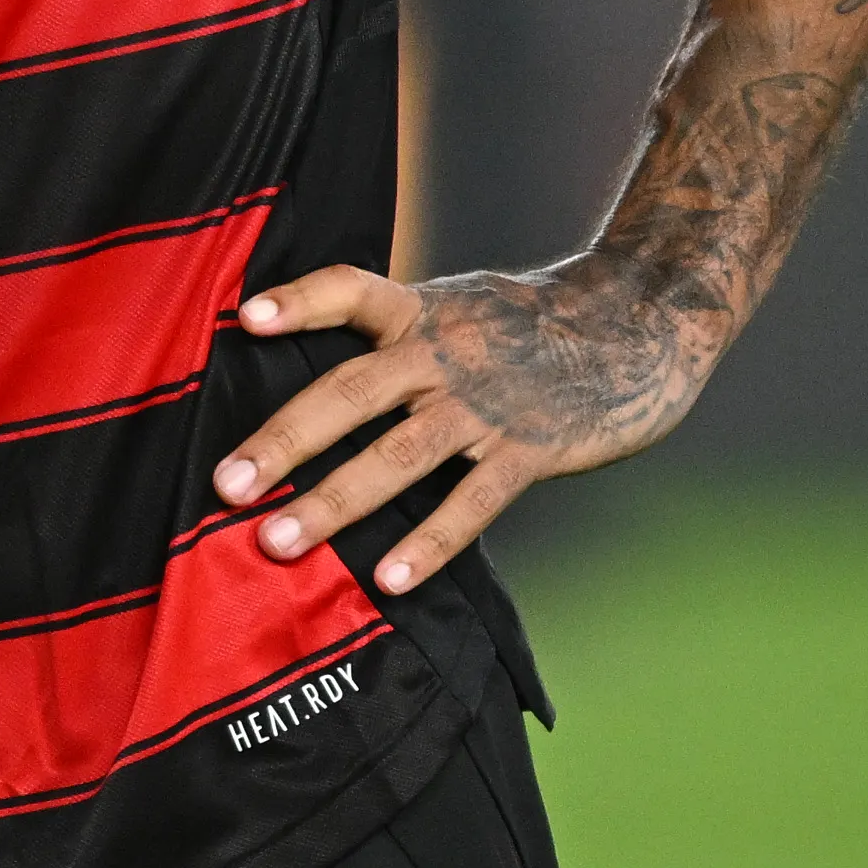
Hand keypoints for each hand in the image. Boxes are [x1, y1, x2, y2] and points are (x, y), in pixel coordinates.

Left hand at [209, 257, 718, 596]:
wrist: (641, 323)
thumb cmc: (534, 322)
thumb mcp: (459, 304)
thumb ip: (399, 335)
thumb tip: (321, 380)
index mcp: (422, 311)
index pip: (350, 290)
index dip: (299, 301)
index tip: (243, 318)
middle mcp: (444, 353)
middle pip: (352, 391)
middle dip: (285, 441)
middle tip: (226, 486)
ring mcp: (485, 403)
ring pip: (399, 454)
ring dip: (336, 501)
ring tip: (279, 542)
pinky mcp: (529, 448)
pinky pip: (472, 501)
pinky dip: (429, 541)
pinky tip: (390, 578)